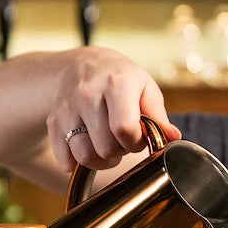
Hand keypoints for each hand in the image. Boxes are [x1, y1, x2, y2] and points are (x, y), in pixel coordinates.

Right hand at [48, 46, 181, 173]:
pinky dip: (78, 162)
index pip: (124, 129)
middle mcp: (87, 94)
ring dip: (101, 160)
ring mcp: (67, 108)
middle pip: (106, 147)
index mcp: (116, 84)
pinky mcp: (53, 121)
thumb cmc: (121, 80)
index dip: (136, 142)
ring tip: (108, 145)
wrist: (83, 66)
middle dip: (120, 151)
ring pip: (85, 156)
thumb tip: (173, 138)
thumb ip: (159, 117)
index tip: (139, 137)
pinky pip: (65, 158)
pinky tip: (90, 147)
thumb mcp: (146, 88)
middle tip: (123, 139)